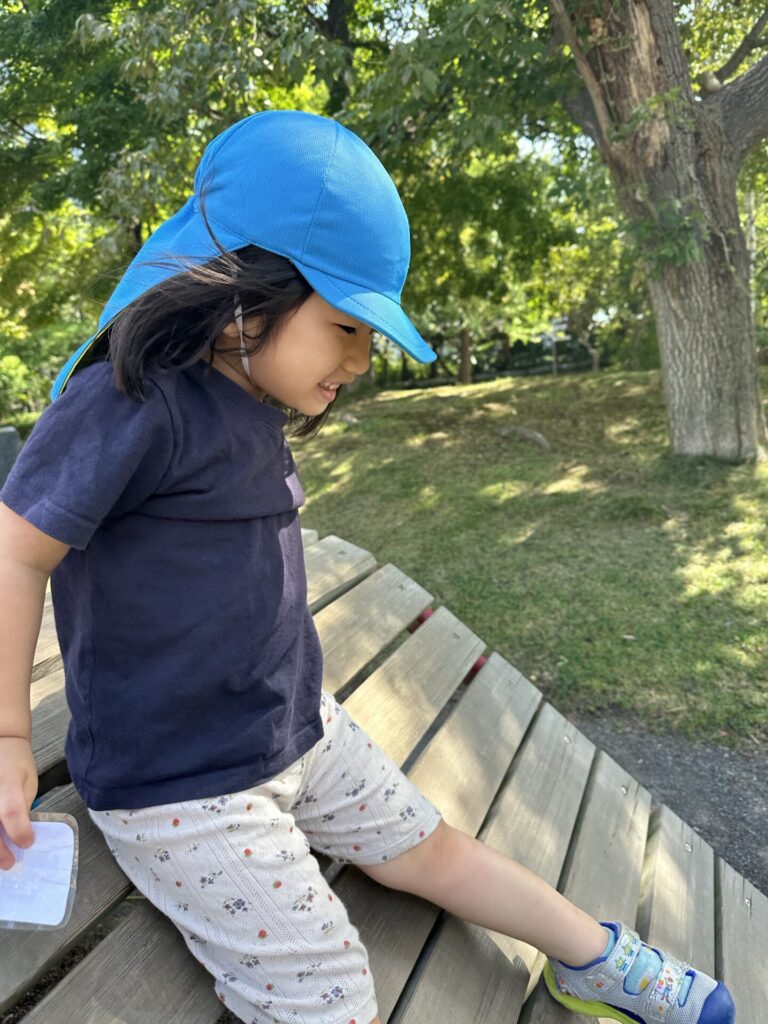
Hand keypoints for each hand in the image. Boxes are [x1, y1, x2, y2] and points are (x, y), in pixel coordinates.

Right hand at [0, 736, 37, 868]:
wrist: (1, 742)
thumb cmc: (15, 761)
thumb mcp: (28, 781)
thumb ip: (23, 807)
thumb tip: (22, 835)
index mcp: (7, 782)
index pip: (11, 811)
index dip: (19, 831)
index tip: (28, 842)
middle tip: (9, 863)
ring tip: (0, 860)